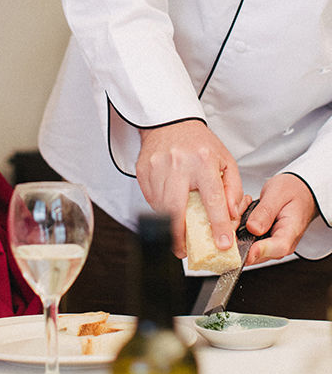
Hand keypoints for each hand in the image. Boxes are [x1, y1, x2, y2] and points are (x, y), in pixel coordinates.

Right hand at [136, 120, 245, 257]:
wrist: (169, 123)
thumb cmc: (198, 143)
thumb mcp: (225, 161)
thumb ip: (231, 189)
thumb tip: (230, 215)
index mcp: (203, 161)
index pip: (213, 199)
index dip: (218, 225)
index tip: (222, 243)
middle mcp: (178, 164)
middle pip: (176, 209)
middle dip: (179, 235)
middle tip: (184, 250)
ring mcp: (156, 168)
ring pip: (160, 207)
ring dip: (168, 224)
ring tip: (176, 231)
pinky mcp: (143, 172)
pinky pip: (149, 199)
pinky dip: (158, 209)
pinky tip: (167, 208)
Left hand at [245, 174, 316, 265]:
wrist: (298, 193)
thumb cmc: (291, 191)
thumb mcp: (278, 193)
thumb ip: (266, 211)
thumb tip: (253, 228)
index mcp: (291, 231)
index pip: (279, 247)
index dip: (261, 250)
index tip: (247, 249)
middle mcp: (281, 244)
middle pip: (256, 253)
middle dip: (238, 238)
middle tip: (235, 215)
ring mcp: (270, 246)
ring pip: (245, 249)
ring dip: (236, 232)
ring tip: (242, 209)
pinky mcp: (261, 244)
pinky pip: (243, 243)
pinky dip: (236, 231)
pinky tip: (240, 215)